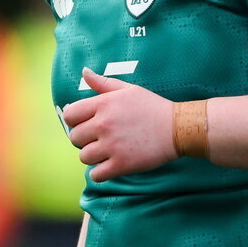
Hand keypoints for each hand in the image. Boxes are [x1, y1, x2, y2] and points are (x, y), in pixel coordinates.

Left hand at [63, 67, 176, 181]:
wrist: (178, 128)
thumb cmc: (152, 107)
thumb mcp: (128, 90)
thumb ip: (103, 83)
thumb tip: (84, 71)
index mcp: (103, 104)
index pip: (69, 115)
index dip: (75, 121)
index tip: (86, 124)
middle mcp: (104, 124)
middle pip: (74, 138)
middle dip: (84, 139)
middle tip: (100, 138)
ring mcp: (112, 146)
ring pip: (84, 157)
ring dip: (93, 156)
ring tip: (107, 151)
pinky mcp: (121, 164)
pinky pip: (96, 175)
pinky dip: (100, 173)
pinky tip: (110, 165)